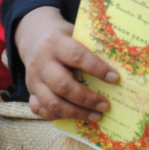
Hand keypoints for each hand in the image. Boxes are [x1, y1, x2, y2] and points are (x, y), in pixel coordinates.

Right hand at [16, 6, 118, 121]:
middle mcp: (42, 62)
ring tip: (95, 116)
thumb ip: (89, 48)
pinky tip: (74, 116)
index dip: (96, 68)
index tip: (114, 78)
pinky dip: (57, 116)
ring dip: (76, 113)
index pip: (76, 56)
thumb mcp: (74, 34)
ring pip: (52, 102)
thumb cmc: (62, 37)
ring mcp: (34, 79)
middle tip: (105, 105)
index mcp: (55, 43)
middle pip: (62, 85)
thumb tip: (118, 67)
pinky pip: (40, 109)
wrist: (34, 37)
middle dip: (86, 98)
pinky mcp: (31, 91)